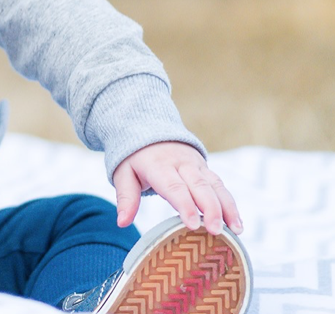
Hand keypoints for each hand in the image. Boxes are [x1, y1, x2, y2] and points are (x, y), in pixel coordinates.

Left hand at [114, 141, 242, 234]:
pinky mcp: (205, 168)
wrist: (147, 127)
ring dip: (227, 207)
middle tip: (216, 231)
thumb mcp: (123, 173)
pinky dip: (230, 203)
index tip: (193, 225)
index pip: (173, 186)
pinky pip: (220, 185)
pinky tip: (236, 223)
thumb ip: (126, 197)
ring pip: (215, 184)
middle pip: (199, 186)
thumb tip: (121, 222)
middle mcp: (180, 163)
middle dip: (210, 208)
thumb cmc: (134, 157)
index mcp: (158, 165)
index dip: (185, 205)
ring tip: (236, 230)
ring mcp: (195, 164)